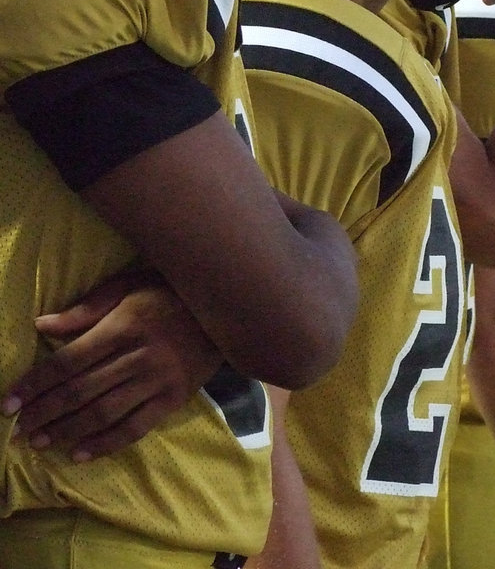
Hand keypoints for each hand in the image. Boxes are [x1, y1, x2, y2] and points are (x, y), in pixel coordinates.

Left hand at [2, 266, 220, 460]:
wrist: (227, 309)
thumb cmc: (170, 291)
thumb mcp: (130, 285)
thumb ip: (87, 307)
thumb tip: (42, 324)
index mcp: (124, 325)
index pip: (69, 360)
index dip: (36, 383)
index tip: (9, 402)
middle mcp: (138, 356)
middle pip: (81, 390)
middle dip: (44, 412)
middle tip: (17, 430)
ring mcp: (157, 380)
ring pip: (103, 413)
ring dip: (67, 431)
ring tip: (39, 443)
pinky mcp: (173, 399)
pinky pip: (135, 427)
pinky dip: (105, 443)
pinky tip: (80, 454)